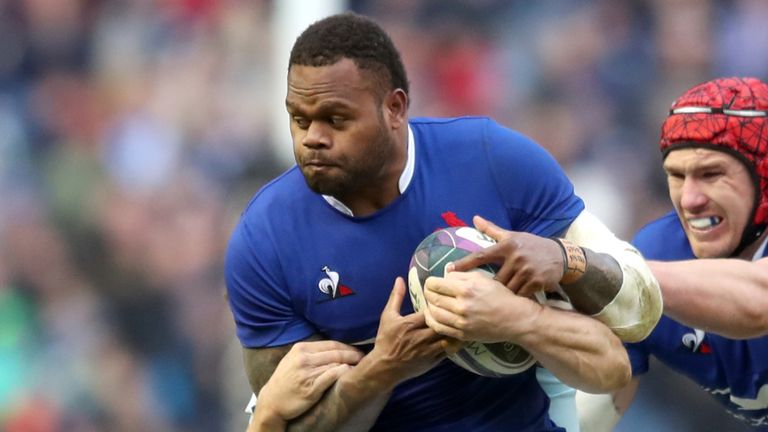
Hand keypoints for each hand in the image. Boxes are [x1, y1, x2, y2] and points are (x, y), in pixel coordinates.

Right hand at [255, 340, 363, 421]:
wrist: (272, 402)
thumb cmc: (285, 380)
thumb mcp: (293, 359)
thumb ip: (312, 353)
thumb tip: (335, 349)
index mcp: (301, 348)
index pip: (331, 344)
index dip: (347, 347)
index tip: (357, 351)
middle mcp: (304, 359)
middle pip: (336, 353)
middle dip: (353, 355)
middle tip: (363, 358)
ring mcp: (307, 373)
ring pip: (336, 364)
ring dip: (350, 365)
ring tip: (360, 367)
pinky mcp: (311, 388)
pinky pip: (331, 377)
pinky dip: (342, 373)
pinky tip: (349, 374)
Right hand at [369, 277, 452, 382]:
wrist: (385, 367)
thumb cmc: (386, 339)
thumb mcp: (388, 316)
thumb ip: (396, 297)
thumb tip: (400, 279)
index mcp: (410, 324)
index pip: (431, 311)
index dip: (438, 304)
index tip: (443, 299)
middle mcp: (421, 337)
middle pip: (443, 324)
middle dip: (450, 316)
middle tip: (457, 309)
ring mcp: (428, 350)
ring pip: (448, 338)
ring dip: (456, 330)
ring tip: (463, 321)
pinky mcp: (433, 361)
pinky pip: (449, 351)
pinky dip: (455, 343)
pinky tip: (459, 335)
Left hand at [423, 270, 541, 341]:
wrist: (515, 319)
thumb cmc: (500, 295)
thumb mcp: (482, 278)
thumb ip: (461, 275)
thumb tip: (444, 275)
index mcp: (465, 288)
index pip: (435, 284)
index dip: (430, 282)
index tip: (432, 283)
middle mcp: (461, 305)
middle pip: (432, 298)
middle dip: (428, 293)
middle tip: (429, 292)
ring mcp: (461, 322)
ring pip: (433, 313)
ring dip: (428, 307)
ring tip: (431, 303)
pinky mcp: (463, 334)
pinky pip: (440, 328)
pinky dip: (432, 321)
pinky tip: (432, 316)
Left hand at [450, 215, 563, 296]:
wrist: (560, 256)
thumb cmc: (531, 245)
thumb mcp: (512, 235)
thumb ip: (492, 230)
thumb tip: (475, 218)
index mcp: (507, 245)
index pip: (480, 255)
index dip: (463, 264)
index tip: (448, 271)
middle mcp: (516, 257)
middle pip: (493, 279)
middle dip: (487, 289)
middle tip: (479, 296)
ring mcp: (527, 270)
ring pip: (506, 290)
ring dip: (501, 296)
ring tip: (495, 301)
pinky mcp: (536, 282)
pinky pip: (519, 296)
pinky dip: (515, 299)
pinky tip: (512, 303)